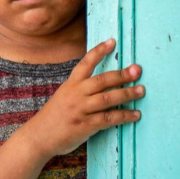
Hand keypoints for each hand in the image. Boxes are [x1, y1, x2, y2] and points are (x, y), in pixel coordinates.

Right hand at [18, 38, 143, 158]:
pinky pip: (108, 119)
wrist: (38, 137)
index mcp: (70, 84)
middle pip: (102, 80)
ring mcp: (81, 110)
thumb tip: (102, 84)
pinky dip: (124, 116)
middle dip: (121, 74)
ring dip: (127, 94)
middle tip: (137, 70)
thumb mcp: (63, 96)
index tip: (112, 41)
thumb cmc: (53, 117)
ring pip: (107, 98)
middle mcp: (76, 94)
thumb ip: (79, 89)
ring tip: (141, 90)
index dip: (99, 51)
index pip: (86, 63)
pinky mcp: (85, 126)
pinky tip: (135, 115)